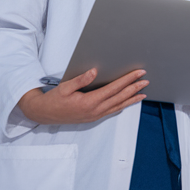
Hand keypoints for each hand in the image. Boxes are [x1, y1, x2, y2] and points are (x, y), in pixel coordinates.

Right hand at [17, 68, 148, 124]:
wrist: (43, 115)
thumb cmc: (53, 100)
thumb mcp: (65, 87)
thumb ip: (80, 79)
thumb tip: (94, 71)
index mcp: (89, 102)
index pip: (114, 89)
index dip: (127, 80)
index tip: (138, 73)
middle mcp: (94, 110)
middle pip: (119, 98)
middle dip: (134, 88)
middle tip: (146, 81)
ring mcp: (94, 116)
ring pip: (118, 106)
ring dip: (131, 99)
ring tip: (143, 93)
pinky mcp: (93, 117)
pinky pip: (111, 111)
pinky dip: (122, 106)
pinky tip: (127, 102)